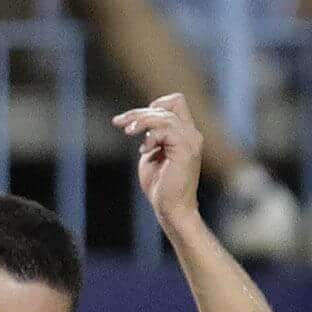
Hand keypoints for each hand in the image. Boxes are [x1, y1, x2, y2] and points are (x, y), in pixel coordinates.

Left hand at [116, 94, 203, 231]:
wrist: (171, 209)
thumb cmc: (160, 186)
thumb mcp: (152, 154)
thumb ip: (151, 137)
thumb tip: (141, 123)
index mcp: (186, 134)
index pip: (175, 102)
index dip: (154, 106)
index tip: (133, 121)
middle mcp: (192, 134)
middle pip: (168, 104)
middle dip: (139, 112)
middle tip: (119, 123)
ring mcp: (191, 141)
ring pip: (164, 115)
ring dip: (141, 121)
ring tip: (127, 132)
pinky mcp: (185, 149)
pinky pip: (165, 129)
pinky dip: (150, 136)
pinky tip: (144, 150)